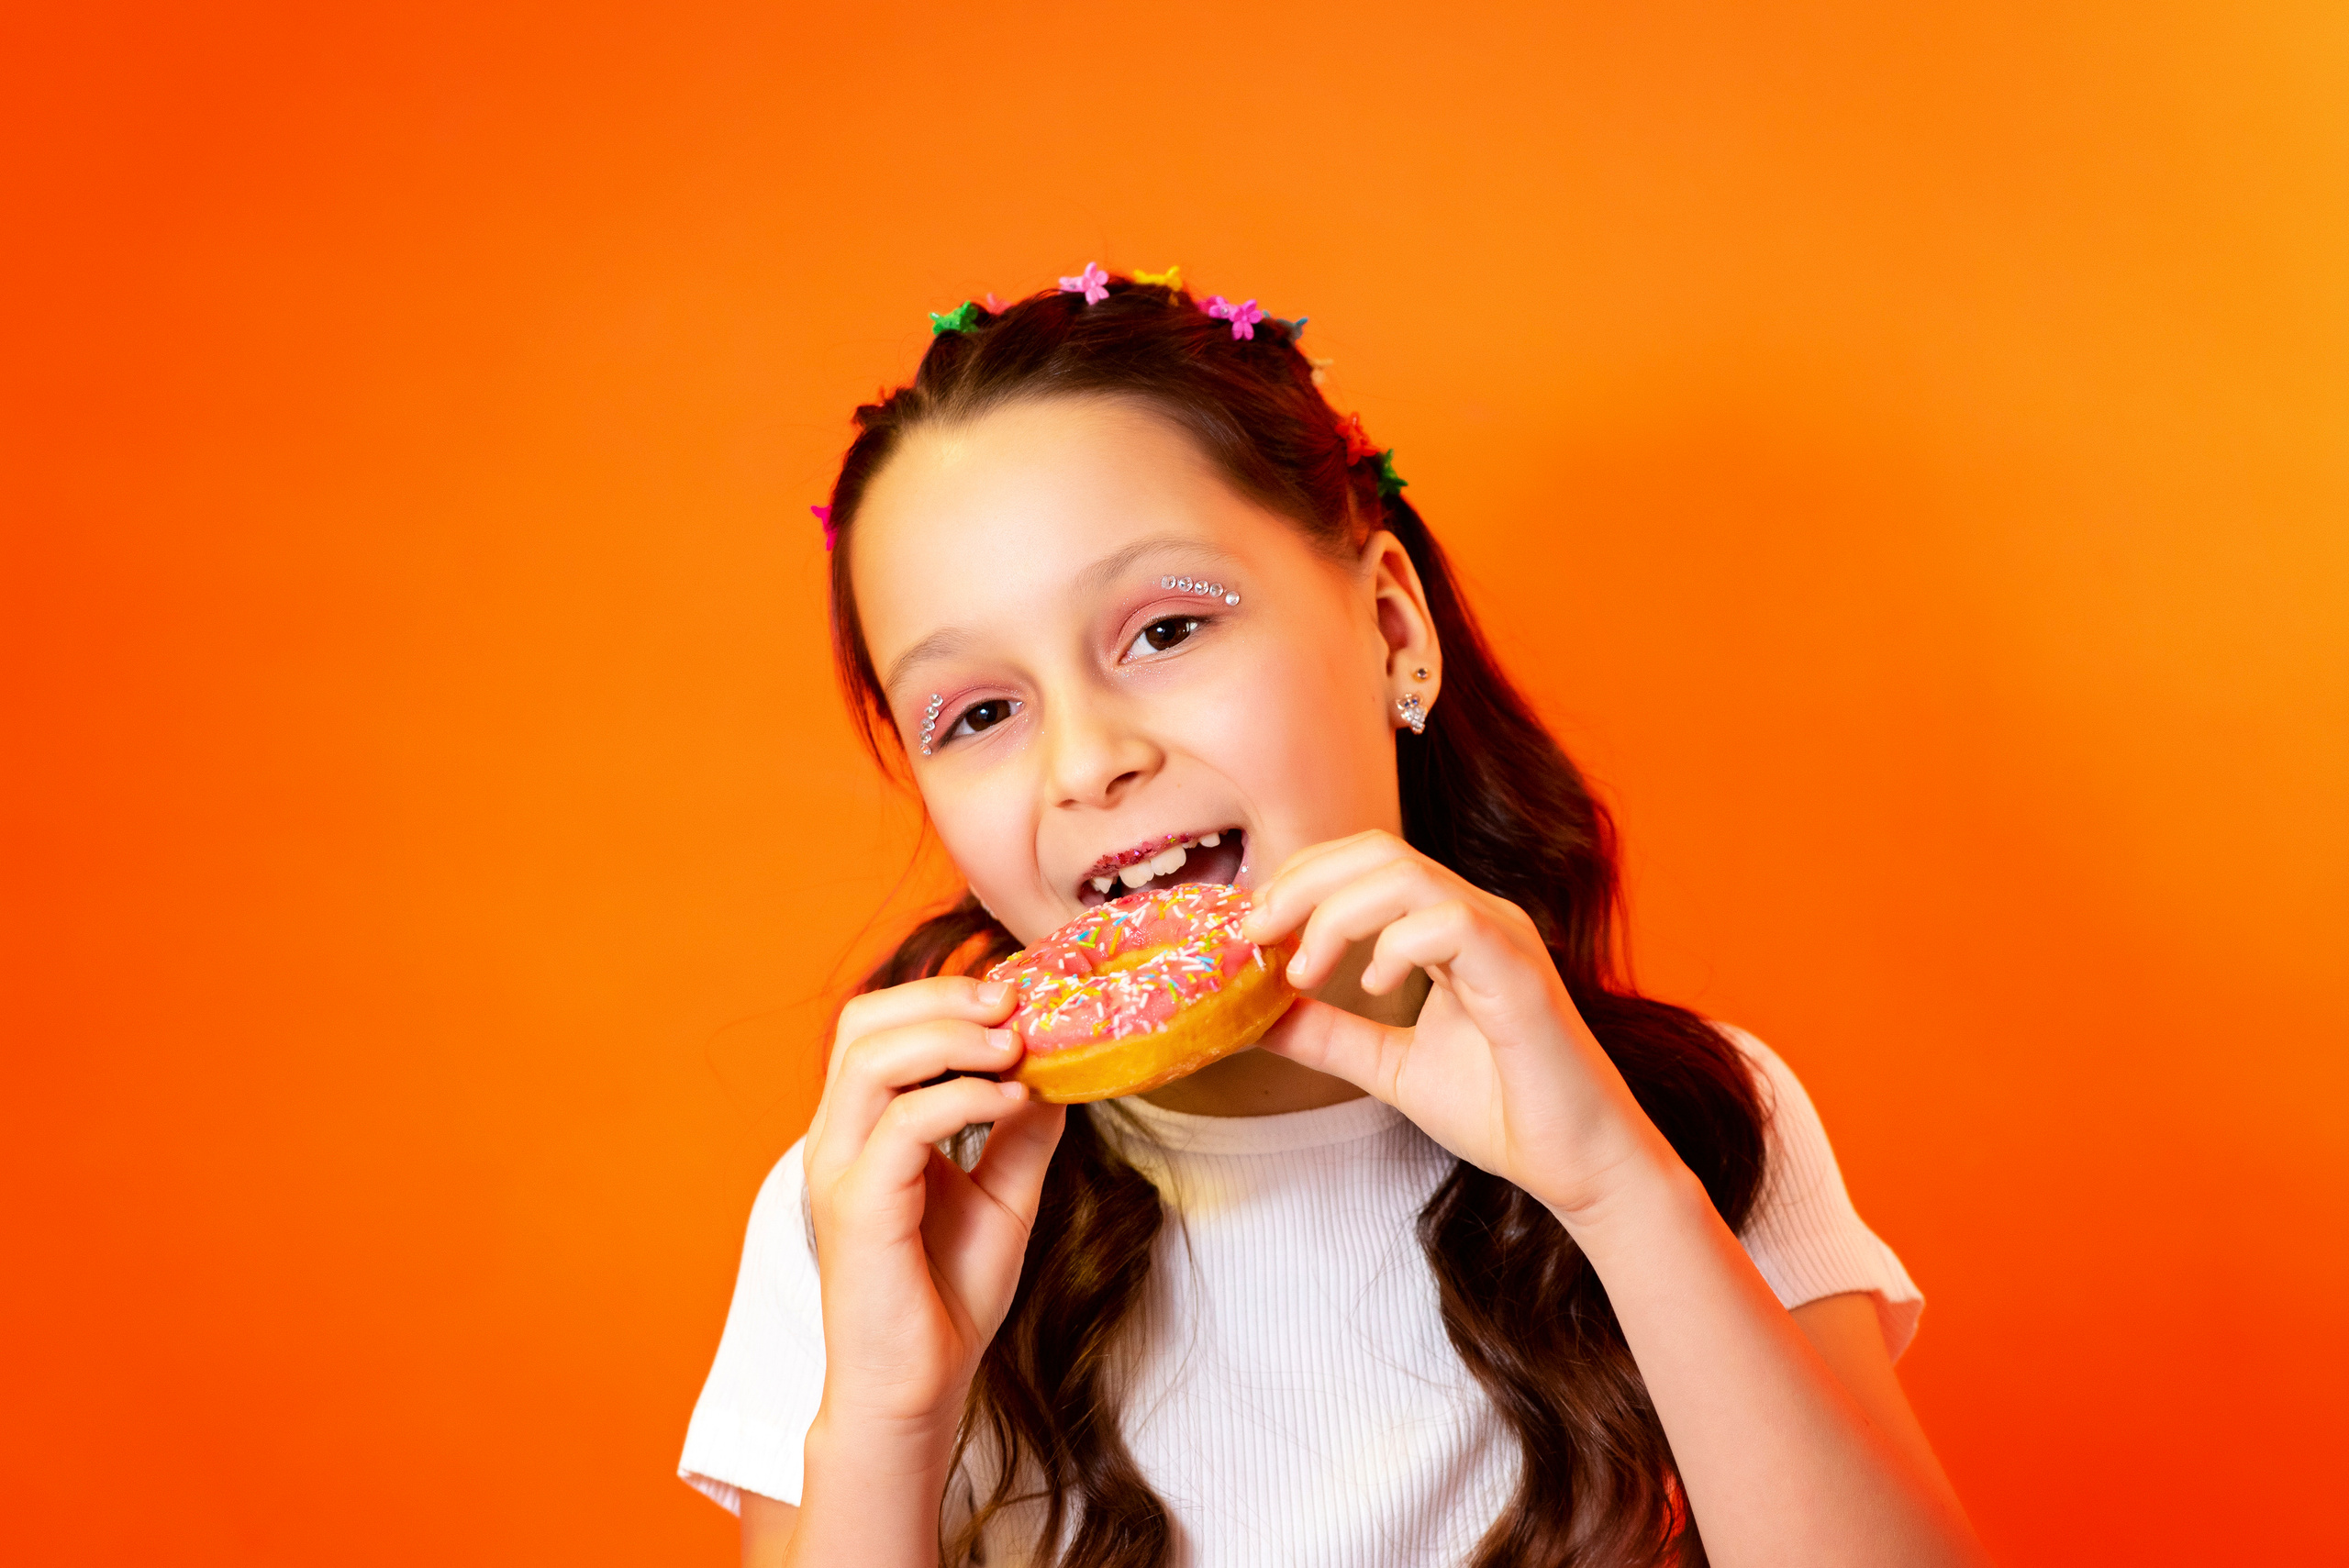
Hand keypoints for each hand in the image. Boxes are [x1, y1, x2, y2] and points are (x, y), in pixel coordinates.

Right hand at [800, 977, 1066, 1439]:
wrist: (920, 1387)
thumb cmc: (948, 1295)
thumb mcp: (1004, 1194)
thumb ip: (1021, 1131)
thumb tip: (1060, 1069)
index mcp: (863, 1125)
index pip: (881, 1024)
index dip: (945, 992)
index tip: (1019, 993)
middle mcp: (838, 1137)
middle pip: (863, 1021)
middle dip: (942, 995)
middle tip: (1014, 1001)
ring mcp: (839, 1170)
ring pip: (871, 1059)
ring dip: (950, 1034)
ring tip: (1016, 1044)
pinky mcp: (857, 1207)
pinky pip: (902, 1125)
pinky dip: (962, 1098)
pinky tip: (1012, 1100)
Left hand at [1243, 831, 1678, 1220]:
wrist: (1577, 1163)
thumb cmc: (1501, 1110)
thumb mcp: (1388, 1066)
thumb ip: (1328, 1035)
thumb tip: (1253, 1017)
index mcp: (1446, 927)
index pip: (1362, 863)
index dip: (1297, 881)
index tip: (1248, 930)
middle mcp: (1476, 916)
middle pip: (1375, 850)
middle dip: (1299, 882)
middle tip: (1252, 934)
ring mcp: (1502, 937)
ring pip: (1405, 874)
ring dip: (1334, 913)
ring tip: (1301, 969)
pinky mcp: (1519, 973)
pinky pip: (1450, 923)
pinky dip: (1396, 946)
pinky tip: (1375, 988)